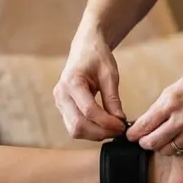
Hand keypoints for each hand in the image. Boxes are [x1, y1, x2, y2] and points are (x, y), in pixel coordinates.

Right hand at [54, 23, 126, 140]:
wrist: (84, 48)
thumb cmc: (97, 57)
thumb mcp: (110, 74)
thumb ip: (113, 98)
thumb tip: (119, 121)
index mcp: (72, 82)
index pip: (89, 111)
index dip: (107, 122)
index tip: (123, 125)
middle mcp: (61, 94)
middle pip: (78, 126)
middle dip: (100, 132)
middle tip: (119, 130)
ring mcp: (59, 102)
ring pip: (74, 130)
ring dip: (95, 134)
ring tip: (113, 128)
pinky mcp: (63, 108)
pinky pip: (74, 126)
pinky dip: (90, 130)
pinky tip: (104, 126)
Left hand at [127, 58, 182, 153]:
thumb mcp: (174, 89)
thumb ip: (160, 107)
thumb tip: (145, 122)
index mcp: (170, 103)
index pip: (144, 125)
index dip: (133, 134)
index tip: (130, 135)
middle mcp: (181, 119)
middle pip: (153, 142)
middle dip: (144, 143)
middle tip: (143, 140)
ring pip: (168, 150)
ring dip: (161, 146)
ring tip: (160, 140)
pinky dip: (177, 146)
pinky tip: (177, 138)